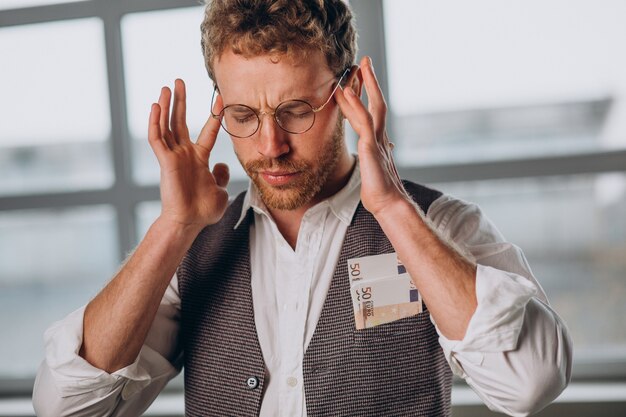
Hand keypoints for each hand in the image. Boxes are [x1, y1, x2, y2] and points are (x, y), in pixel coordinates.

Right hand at [148, 79, 228, 230]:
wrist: (190, 222)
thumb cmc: (204, 211)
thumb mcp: (220, 191)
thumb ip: (220, 175)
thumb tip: (221, 164)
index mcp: (199, 159)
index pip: (208, 132)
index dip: (214, 116)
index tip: (221, 98)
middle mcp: (185, 154)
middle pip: (181, 122)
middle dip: (181, 101)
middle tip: (179, 81)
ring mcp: (174, 157)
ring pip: (167, 126)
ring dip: (166, 106)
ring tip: (167, 87)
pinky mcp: (165, 161)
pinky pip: (157, 138)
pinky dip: (155, 122)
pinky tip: (156, 106)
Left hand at [335, 56, 410, 216]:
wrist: (389, 204)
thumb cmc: (380, 191)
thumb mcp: (375, 169)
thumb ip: (377, 155)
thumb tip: (386, 147)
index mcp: (378, 141)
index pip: (370, 112)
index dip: (365, 94)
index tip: (359, 79)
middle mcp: (379, 136)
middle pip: (376, 102)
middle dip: (369, 81)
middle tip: (363, 62)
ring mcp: (377, 140)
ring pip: (372, 106)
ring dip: (364, 85)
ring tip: (357, 67)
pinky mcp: (371, 146)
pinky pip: (362, 121)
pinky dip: (354, 105)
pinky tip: (345, 92)